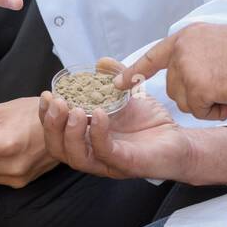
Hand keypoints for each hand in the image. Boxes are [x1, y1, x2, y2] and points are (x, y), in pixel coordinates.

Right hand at [37, 88, 196, 181]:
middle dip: (52, 125)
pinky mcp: (125, 164)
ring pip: (76, 156)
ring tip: (75, 110)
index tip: (46, 94)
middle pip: (58, 148)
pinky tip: (99, 115)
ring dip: (70, 133)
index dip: (46, 115)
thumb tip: (101, 62)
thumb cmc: (151, 123)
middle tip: (56, 103)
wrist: (180, 140)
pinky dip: (99, 134)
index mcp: (86, 138)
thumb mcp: (128, 94)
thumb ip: (114, 77)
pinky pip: (105, 152)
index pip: (56, 132)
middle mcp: (92, 153)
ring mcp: (107, 162)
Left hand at [112, 23, 226, 118]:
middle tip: (226, 83)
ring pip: (186, 102)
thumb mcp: (219, 42)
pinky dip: (219, 111)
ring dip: (210, 103)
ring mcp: (187, 67)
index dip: (135, 71)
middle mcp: (182, 49)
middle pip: (175, 88)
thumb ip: (198, 54)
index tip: (116, 82)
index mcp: (187, 36)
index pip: (155, 56)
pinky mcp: (196, 86)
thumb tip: (188, 73)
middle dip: (199, 94)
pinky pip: (200, 112)